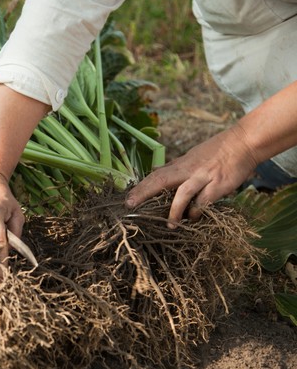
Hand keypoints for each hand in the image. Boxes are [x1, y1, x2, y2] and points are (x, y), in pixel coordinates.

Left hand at [125, 126, 257, 225]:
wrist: (243, 142)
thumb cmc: (216, 151)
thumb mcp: (190, 156)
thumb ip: (173, 166)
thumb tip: (154, 169)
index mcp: (179, 165)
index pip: (155, 176)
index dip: (140, 187)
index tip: (126, 200)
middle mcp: (187, 170)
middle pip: (160, 180)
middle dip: (144, 193)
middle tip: (130, 205)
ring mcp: (203, 177)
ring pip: (183, 193)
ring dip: (174, 210)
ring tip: (170, 225)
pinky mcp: (219, 185)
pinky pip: (204, 200)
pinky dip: (198, 210)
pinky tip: (194, 217)